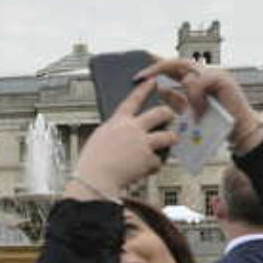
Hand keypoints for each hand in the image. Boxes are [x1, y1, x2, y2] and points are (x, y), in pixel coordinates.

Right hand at [68, 78, 177, 197]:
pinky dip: (153, 166)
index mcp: (117, 122)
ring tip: (168, 143)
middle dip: (168, 114)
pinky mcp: (148, 159)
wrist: (95, 180)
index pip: (133, 100)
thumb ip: (116, 131)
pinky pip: (159, 160)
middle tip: (169, 117)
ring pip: (169, 135)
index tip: (153, 81)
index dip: (144, 89)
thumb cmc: (92, 163)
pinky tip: (146, 170)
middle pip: (160, 113)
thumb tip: (127, 130)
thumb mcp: (100, 138)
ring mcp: (142, 143)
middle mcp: (132, 129)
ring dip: (170, 139)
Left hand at [135, 58, 260, 152]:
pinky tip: (199, 111)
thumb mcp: (188, 110)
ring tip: (188, 109)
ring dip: (183, 93)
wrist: (239, 132)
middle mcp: (206, 72)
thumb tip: (159, 88)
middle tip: (141, 78)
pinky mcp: (222, 79)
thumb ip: (176, 99)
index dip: (155, 68)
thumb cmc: (215, 123)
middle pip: (177, 62)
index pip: (173, 67)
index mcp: (196, 78)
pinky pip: (199, 83)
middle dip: (157, 68)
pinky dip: (195, 98)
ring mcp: (215, 73)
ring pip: (187, 73)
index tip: (137, 77)